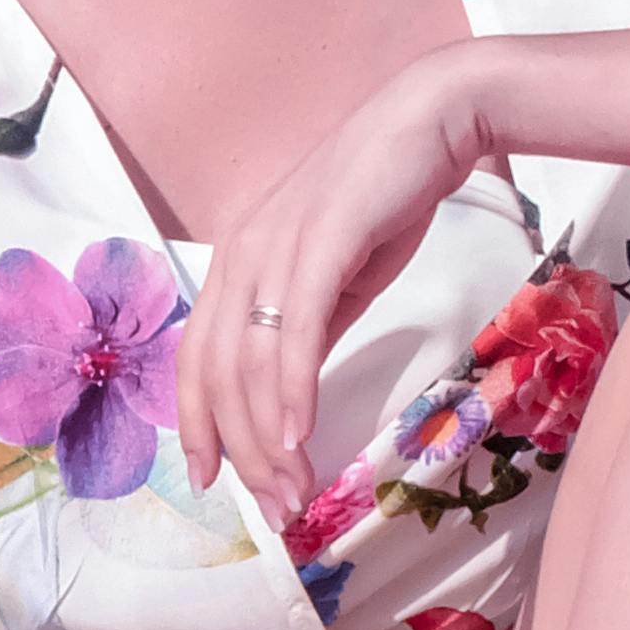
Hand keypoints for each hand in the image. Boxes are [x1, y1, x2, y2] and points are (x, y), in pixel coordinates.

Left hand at [177, 42, 492, 524]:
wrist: (432, 121)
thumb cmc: (387, 196)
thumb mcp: (337, 278)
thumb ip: (307, 329)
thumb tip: (290, 395)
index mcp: (237, 261)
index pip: (197, 358)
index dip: (199, 424)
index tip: (216, 480)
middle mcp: (239, 253)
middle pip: (216, 372)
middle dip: (240, 450)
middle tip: (275, 508)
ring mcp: (274, 246)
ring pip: (252, 363)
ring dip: (269, 438)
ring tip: (294, 490)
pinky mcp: (318, 242)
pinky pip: (294, 331)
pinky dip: (292, 390)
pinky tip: (300, 435)